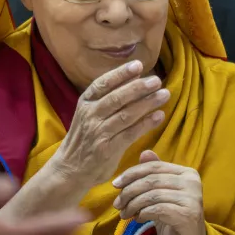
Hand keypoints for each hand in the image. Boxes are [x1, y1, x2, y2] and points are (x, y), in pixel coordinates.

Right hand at [51, 61, 168, 186]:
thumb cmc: (85, 138)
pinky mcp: (108, 149)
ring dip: (147, 103)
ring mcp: (99, 132)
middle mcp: (90, 115)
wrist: (70, 169)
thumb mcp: (88, 113)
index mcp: (85, 102)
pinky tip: (159, 116)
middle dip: (138, 87)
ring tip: (164, 95)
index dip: (121, 73)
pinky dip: (146, 124)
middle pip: (117, 98)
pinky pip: (131, 133)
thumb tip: (135, 77)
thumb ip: (108, 97)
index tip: (139, 65)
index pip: (103, 83)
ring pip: (126, 114)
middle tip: (157, 80)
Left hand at [112, 151, 207, 234]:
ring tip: (125, 214)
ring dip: (133, 205)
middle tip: (117, 204)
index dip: (132, 173)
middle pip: (152, 180)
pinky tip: (139, 219)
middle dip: (129, 192)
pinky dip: (143, 213)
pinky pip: (158, 209)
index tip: (115, 184)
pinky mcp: (188, 215)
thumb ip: (154, 174)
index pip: (154, 167)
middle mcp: (193, 183)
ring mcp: (193, 199)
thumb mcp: (160, 194)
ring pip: (152, 195)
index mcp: (187, 173)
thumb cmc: (172, 218)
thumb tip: (145, 152)